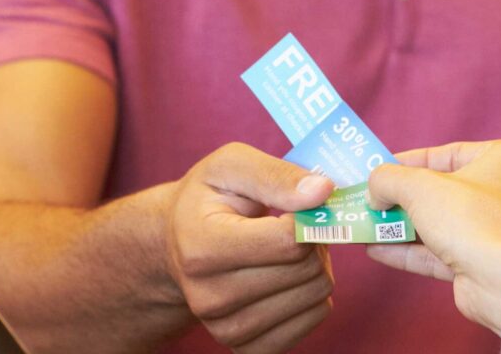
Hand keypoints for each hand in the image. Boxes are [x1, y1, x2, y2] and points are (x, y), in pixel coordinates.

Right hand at [164, 143, 335, 352]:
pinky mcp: (247, 347)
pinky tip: (293, 274)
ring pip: (315, 296)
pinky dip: (314, 294)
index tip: (299, 201)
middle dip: (314, 238)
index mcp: (201, 247)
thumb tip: (323, 191)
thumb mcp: (232, 164)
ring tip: (292, 245)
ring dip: (316, 265)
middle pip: (304, 270)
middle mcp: (209, 297)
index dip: (307, 214)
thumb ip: (276, 175)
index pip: (287, 241)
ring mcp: (227, 329)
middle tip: (297, 220)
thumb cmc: (208, 197)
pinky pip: (313, 321)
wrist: (177, 242)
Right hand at [366, 140, 500, 336]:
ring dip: (404, 225)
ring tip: (370, 223)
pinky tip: (377, 249)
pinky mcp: (484, 264)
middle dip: (405, 197)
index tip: (384, 167)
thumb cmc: (472, 218)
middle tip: (376, 198)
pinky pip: (442, 251)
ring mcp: (497, 231)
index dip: (412, 160)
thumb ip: (389, 179)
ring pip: (442, 223)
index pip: (450, 154)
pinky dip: (411, 250)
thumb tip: (374, 189)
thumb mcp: (420, 187)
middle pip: (445, 190)